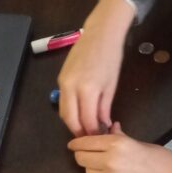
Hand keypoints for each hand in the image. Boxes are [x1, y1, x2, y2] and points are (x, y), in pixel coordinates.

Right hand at [58, 0, 135, 135]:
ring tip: (85, 128)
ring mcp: (62, 82)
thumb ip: (104, 107)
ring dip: (72, 123)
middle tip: (89, 138)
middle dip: (79, 131)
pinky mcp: (60, 78)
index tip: (99, 138)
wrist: (99, 34)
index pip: (86, 120)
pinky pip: (62, 100)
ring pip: (62, 111)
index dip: (92, 132)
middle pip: (69, 119)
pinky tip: (79, 113)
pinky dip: (69, 111)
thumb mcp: (111, 85)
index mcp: (87, 89)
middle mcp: (70, 87)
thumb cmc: (111, 58)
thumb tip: (102, 125)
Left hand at [68, 123, 171, 172]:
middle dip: (80, 154)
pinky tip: (114, 171)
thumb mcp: (137, 142)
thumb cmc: (159, 157)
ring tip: (99, 161)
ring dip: (90, 166)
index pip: (85, 143)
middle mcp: (109, 161)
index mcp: (116, 144)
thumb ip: (119, 136)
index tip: (73, 143)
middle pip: (81, 158)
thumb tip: (110, 128)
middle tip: (85, 151)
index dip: (76, 143)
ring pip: (88, 172)